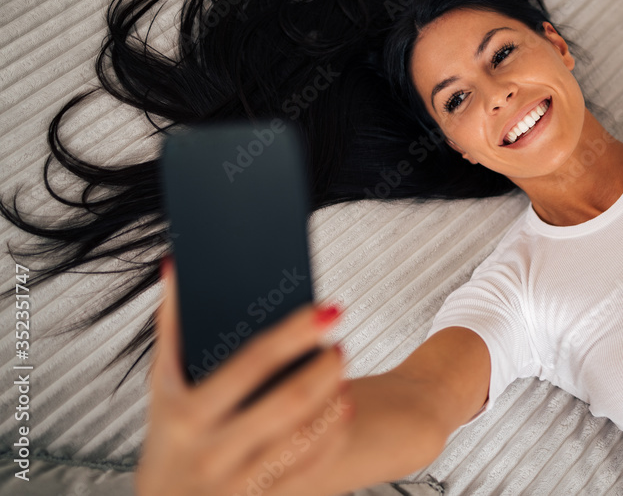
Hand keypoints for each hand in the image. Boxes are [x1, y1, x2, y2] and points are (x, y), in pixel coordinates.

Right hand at [135, 255, 354, 495]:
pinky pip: (312, 466)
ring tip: (340, 367)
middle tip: (340, 343)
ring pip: (305, 437)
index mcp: (189, 414)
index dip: (295, 333)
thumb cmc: (170, 432)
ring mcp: (241, 483)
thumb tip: (176, 265)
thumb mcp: (163, 383)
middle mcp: (214, 452)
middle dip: (323, 368)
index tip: (327, 310)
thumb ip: (171, 324)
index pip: (253, 363)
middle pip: (288, 402)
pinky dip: (333, 433)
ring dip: (333, 397)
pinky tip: (342, 405)